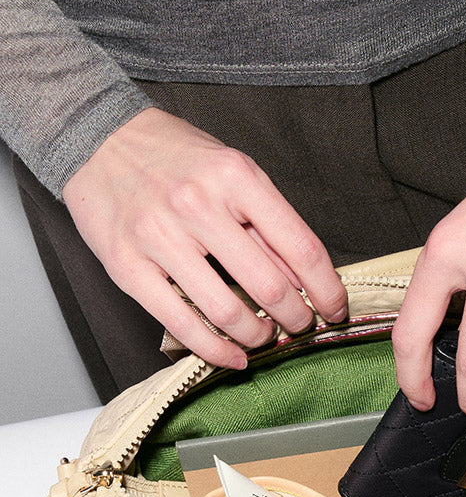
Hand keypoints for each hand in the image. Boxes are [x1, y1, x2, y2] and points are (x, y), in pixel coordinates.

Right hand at [63, 108, 347, 367]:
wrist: (99, 140)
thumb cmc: (176, 158)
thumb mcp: (234, 174)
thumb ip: (269, 226)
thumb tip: (307, 280)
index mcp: (236, 177)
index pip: (301, 247)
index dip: (327, 289)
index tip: (335, 309)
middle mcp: (198, 204)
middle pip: (268, 285)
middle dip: (296, 318)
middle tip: (300, 326)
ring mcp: (159, 236)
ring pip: (227, 311)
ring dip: (257, 336)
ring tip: (265, 337)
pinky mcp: (128, 267)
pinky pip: (181, 323)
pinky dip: (215, 349)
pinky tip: (233, 356)